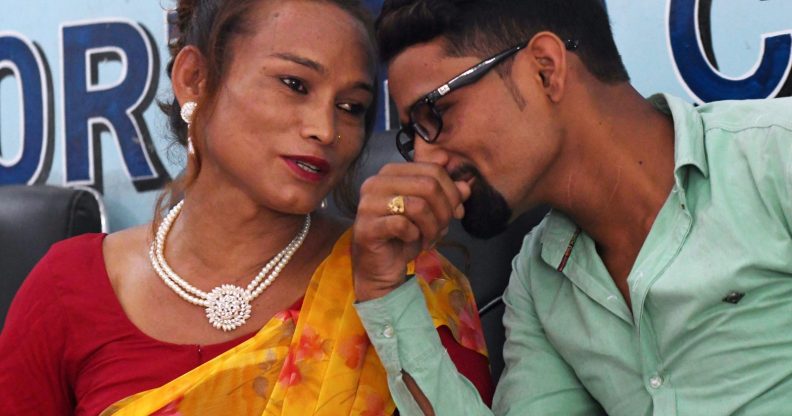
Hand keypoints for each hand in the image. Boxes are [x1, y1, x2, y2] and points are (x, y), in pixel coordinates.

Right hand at [352, 162, 469, 301]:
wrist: (380, 266)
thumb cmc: (404, 236)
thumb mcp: (431, 214)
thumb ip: (447, 196)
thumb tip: (466, 186)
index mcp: (392, 172)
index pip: (433, 170)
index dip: (452, 192)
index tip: (456, 211)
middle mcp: (376, 182)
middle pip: (428, 185)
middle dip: (444, 211)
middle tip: (443, 228)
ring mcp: (369, 204)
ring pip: (418, 206)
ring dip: (432, 227)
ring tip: (430, 238)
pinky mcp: (367, 226)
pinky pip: (403, 225)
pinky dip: (415, 236)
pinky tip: (413, 241)